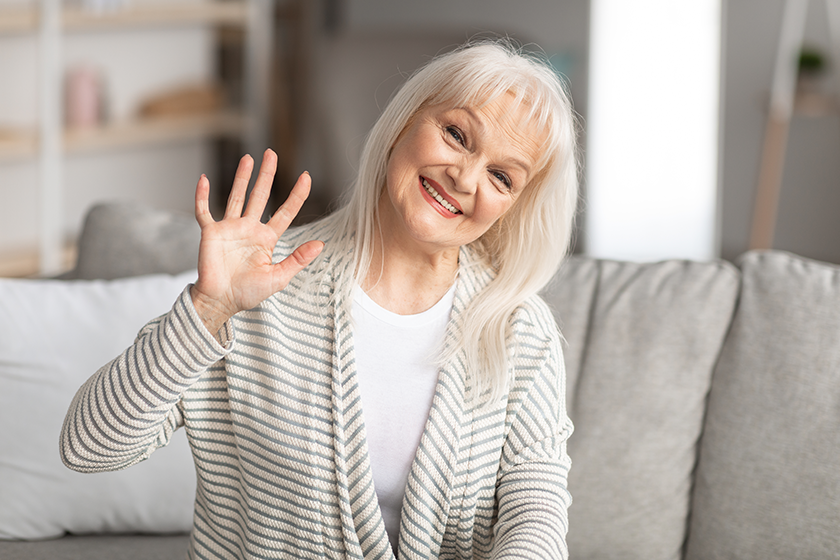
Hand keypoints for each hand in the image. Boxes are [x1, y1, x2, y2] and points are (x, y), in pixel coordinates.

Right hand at [190, 149, 323, 334]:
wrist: (221, 301)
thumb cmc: (249, 292)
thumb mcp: (279, 277)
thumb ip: (298, 259)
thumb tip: (320, 245)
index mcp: (267, 238)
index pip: (285, 212)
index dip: (296, 195)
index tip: (307, 176)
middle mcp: (249, 229)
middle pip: (260, 195)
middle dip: (266, 175)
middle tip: (272, 153)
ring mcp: (230, 228)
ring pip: (237, 196)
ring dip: (242, 177)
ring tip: (248, 157)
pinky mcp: (211, 232)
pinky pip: (204, 211)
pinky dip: (202, 196)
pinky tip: (204, 179)